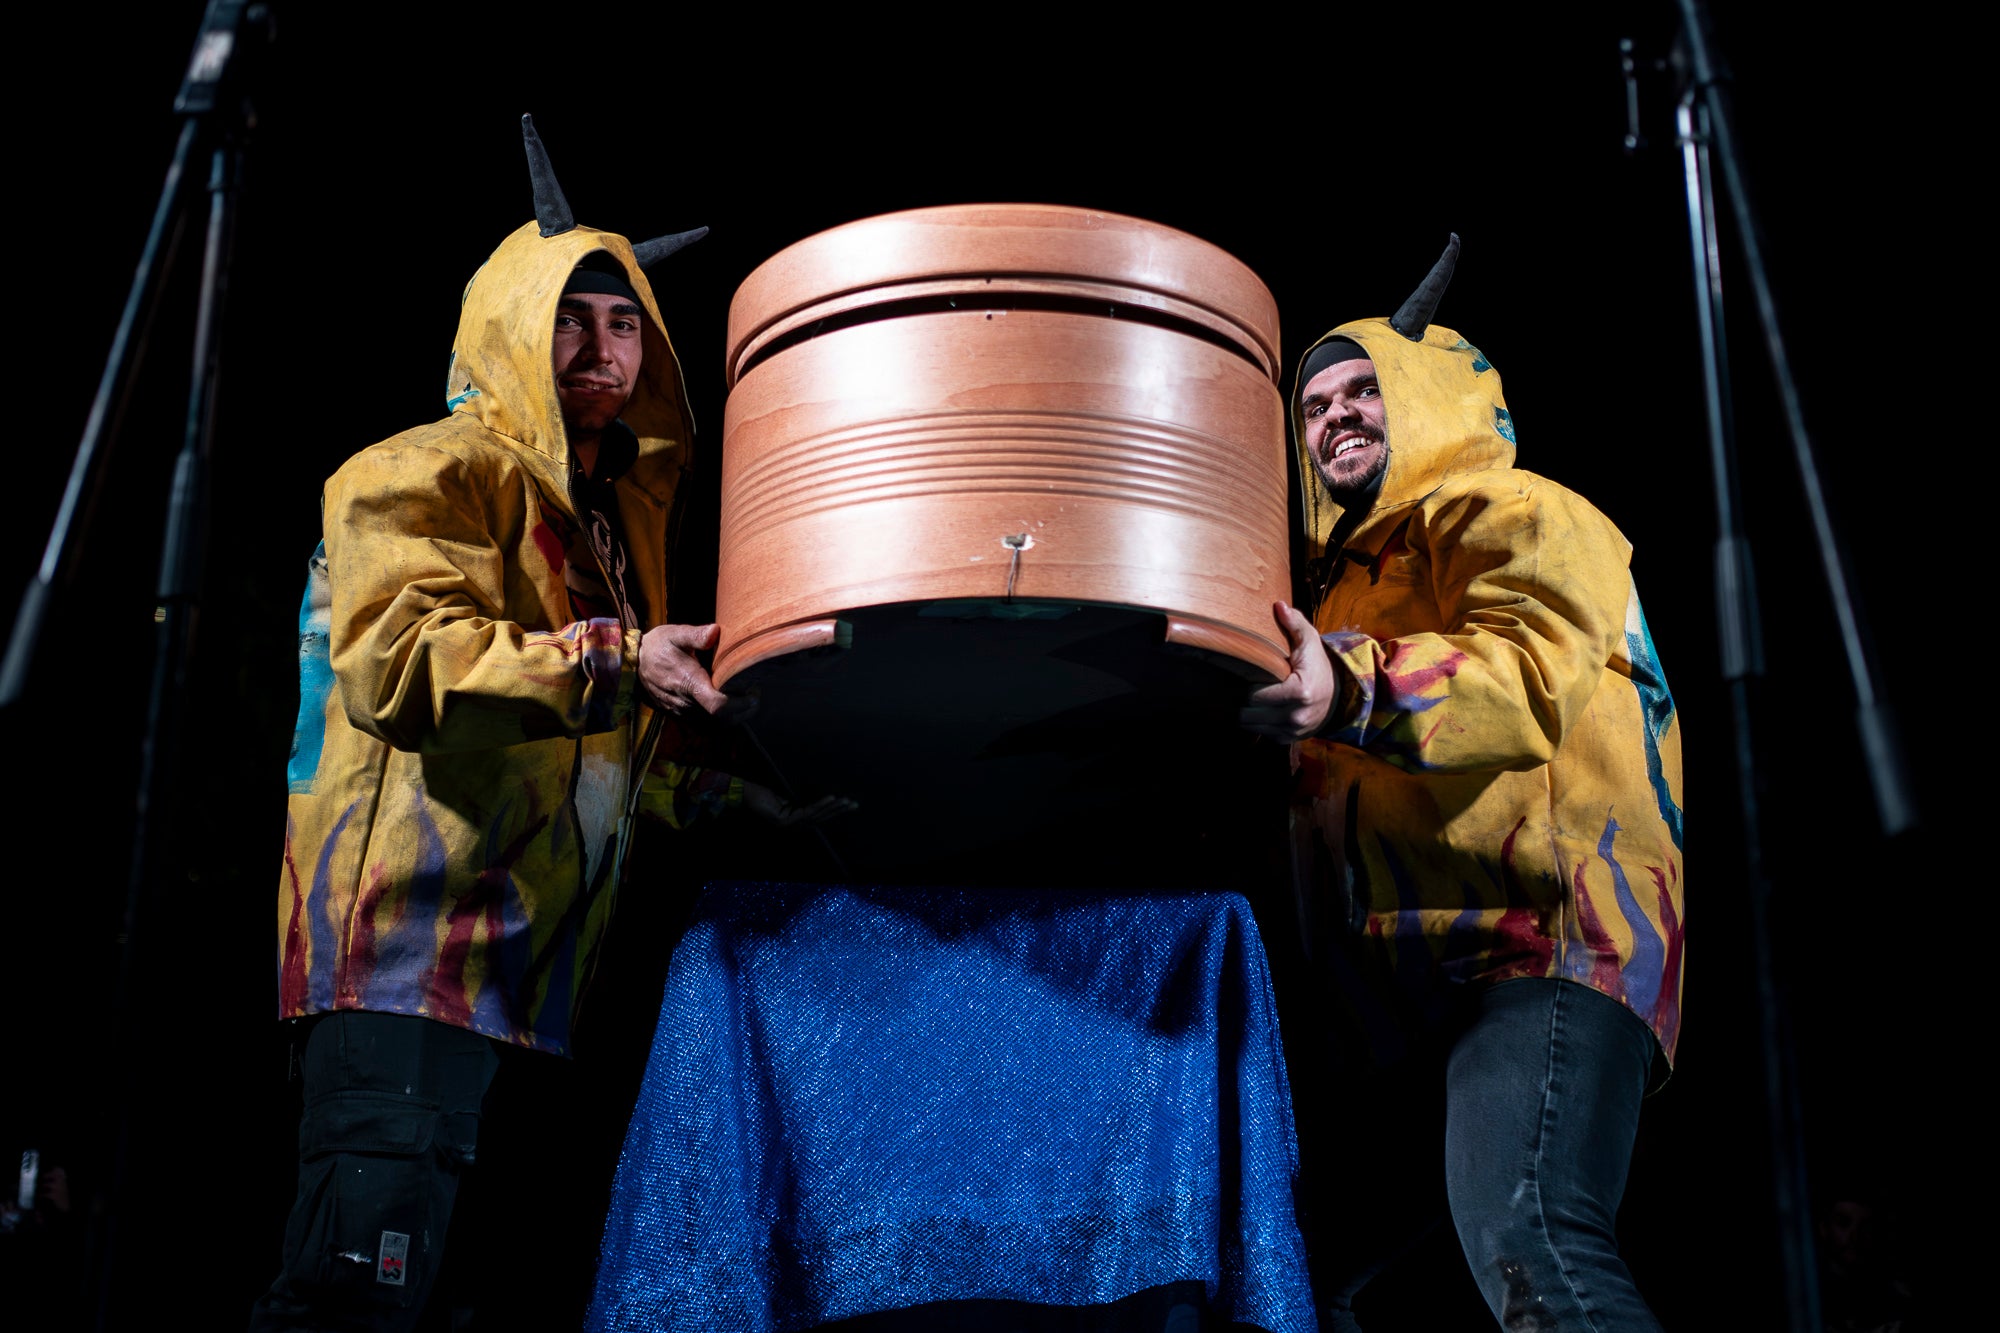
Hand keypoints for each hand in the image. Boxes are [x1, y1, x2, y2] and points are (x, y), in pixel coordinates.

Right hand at [637, 623, 752, 719]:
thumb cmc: (657, 646)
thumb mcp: (675, 634)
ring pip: (716, 724)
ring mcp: (682, 712)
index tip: (754, 692)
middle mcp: (686, 702)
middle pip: (723, 718)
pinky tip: (729, 704)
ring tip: (746, 698)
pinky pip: (706, 724)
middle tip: (755, 694)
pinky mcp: (681, 715)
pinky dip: (721, 719)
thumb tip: (715, 631)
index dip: (741, 704)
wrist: (633, 663)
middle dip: (744, 710)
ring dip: (734, 716)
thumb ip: (696, 635)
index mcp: (689, 682)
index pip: (718, 705)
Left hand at [740, 781, 858, 828]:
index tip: (851, 804)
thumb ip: (801, 799)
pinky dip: (820, 804)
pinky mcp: (784, 822)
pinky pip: (806, 812)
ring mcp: (789, 826)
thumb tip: (820, 790)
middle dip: (839, 810)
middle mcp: (794, 826)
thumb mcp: (787, 795)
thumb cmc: (764, 793)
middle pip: (821, 818)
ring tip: (846, 800)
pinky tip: (831, 798)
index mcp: (796, 820)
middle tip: (855, 804)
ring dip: (833, 807)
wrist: (746, 793)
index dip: (836, 811)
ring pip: (816, 816)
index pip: (820, 816)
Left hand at [1240, 600, 1337, 739]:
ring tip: (1252, 697)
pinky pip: (1262, 733)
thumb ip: (1294, 624)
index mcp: (1299, 692)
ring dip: (1249, 713)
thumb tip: (1278, 605)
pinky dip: (1259, 722)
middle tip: (1246, 686)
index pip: (1253, 696)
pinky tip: (1263, 709)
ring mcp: (1293, 731)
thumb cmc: (1318, 666)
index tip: (1250, 676)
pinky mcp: (1289, 739)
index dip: (1247, 686)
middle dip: (1243, 701)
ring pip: (1251, 726)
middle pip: (1248, 714)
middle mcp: (1296, 716)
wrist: (1339, 695)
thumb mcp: (1309, 642)